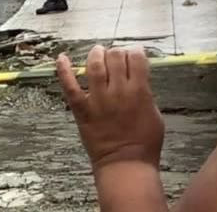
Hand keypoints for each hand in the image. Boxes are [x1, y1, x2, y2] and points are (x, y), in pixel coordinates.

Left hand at [56, 46, 163, 170]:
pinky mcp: (82, 108)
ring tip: (97, 52)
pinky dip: (64, 70)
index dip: (135, 52)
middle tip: (114, 56)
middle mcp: (118, 92)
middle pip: (115, 57)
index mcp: (140, 92)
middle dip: (116, 52)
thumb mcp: (155, 113)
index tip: (133, 54)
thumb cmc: (145, 143)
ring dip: (95, 54)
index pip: (136, 58)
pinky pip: (70, 85)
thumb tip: (138, 77)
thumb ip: (145, 92)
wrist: (126, 164)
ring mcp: (98, 99)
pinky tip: (62, 58)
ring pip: (94, 66)